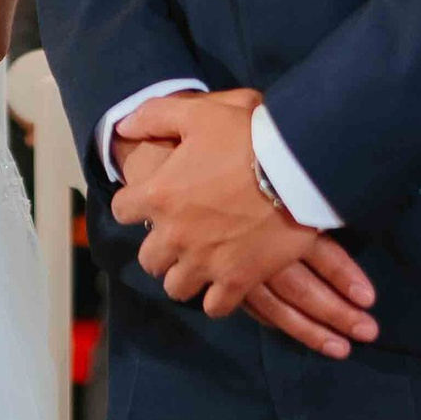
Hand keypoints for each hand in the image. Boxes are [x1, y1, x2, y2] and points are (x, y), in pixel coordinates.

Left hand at [111, 90, 376, 352]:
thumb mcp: (197, 112)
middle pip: (148, 259)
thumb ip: (154, 116)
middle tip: (181, 236)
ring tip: (202, 263)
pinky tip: (227, 283)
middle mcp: (173, 235)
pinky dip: (217, 298)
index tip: (152, 201)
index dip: (134, 204)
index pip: (122, 210)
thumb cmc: (247, 135)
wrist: (298, 166)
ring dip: (185, 276)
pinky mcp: (236, 280)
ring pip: (176, 287)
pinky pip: (214, 307)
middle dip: (160, 248)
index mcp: (158, 194)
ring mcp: (204, 262)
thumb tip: (124, 128)